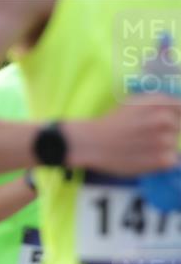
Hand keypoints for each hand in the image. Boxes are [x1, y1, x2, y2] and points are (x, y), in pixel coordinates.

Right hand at [66, 95, 180, 174]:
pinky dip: (162, 161)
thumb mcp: (134, 103)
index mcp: (159, 103)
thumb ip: (157, 104)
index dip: (173, 115)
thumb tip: (174, 109)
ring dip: (162, 147)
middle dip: (166, 131)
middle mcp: (165, 120)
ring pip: (174, 144)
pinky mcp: (162, 159)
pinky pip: (172, 160)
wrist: (92, 144)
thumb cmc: (109, 124)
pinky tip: (145, 159)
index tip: (160, 124)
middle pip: (178, 127)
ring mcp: (165, 140)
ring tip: (141, 149)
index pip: (180, 108)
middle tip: (145, 138)